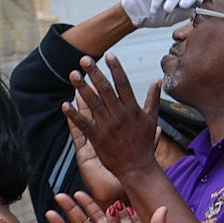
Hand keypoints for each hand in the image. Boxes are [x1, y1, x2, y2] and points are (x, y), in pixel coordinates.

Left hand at [66, 57, 162, 187]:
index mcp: (132, 108)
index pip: (123, 83)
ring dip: (82, 88)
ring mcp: (108, 127)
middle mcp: (119, 115)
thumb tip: (158, 79)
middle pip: (105, 89)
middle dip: (94, 73)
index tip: (108, 55)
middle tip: (84, 59)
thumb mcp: (152, 118)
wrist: (137, 167)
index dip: (115, 68)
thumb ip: (153, 98)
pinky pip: (84, 124)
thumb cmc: (144, 143)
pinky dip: (74, 114)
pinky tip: (65, 105)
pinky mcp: (98, 139)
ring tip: (73, 74)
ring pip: (93, 103)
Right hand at [120, 0, 202, 28]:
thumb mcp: (170, 19)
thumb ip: (183, 14)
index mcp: (186, 4)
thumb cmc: (155, 18)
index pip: (198, 1)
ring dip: (172, 0)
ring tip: (166, 10)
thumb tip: (195, 10)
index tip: (208, 7)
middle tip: (183, 6)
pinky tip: (154, 9)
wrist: (136, 15)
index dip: (205, 3)